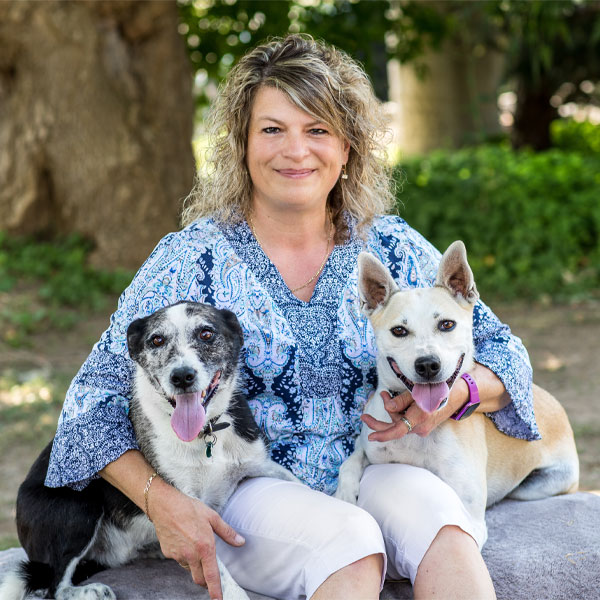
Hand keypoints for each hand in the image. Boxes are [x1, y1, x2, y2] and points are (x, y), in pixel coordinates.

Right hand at [150, 479, 244, 599]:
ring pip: (189, 568)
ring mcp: (178, 555)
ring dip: (195, 564)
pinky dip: (184, 555)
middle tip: (210, 573)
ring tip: (195, 543)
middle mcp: (191, 555)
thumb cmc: (190, 509)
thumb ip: (227, 532)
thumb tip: (241, 542)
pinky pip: (179, 560)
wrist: (165, 505)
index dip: (215, 590)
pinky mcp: (168, 553)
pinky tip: (184, 540)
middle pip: (199, 579)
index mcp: (205, 547)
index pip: (211, 576)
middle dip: (205, 580)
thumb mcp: (213, 517)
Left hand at [362, 388, 459, 441]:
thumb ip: (401, 400)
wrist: (459, 394)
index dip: (382, 434)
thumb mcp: (417, 391)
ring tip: (384, 394)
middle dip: (379, 421)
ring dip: (390, 411)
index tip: (370, 436)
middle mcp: (421, 427)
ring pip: (400, 423)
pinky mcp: (424, 427)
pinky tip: (393, 400)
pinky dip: (399, 413)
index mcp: (419, 418)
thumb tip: (387, 408)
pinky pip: (406, 422)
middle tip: (364, 415)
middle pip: (394, 428)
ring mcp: (423, 429)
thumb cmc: (437, 388)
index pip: (397, 430)